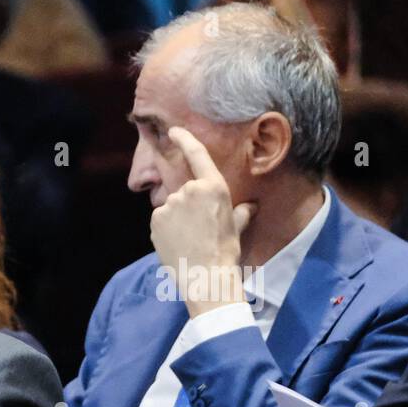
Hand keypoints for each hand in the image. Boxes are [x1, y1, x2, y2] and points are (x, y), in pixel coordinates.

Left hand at [150, 127, 256, 316]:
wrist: (205, 275)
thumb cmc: (226, 250)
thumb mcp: (238, 226)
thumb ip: (241, 211)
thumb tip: (251, 206)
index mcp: (213, 187)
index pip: (197, 155)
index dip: (185, 139)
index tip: (174, 131)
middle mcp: (189, 191)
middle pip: (186, 191)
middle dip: (190, 206)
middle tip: (200, 228)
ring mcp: (169, 205)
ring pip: (172, 207)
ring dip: (178, 218)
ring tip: (190, 238)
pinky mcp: (155, 220)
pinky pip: (161, 220)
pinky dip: (167, 228)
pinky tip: (177, 242)